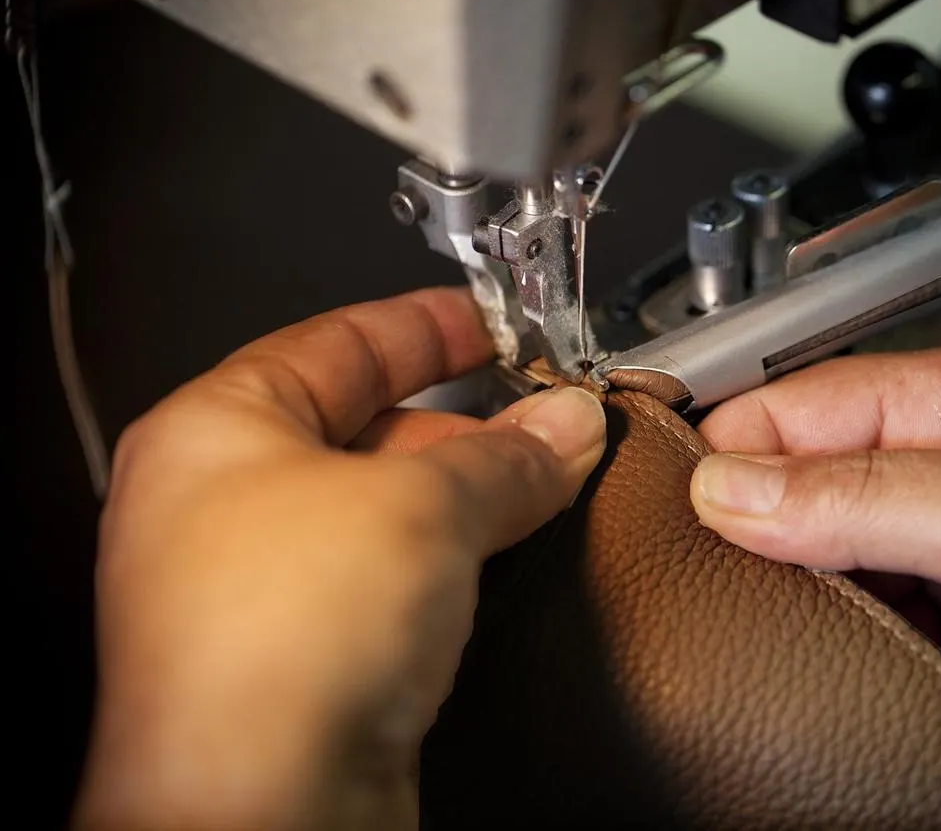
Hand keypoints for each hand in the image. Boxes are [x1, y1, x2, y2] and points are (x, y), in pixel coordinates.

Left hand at [74, 289, 605, 830]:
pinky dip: (449, 563)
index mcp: (215, 431)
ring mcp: (261, 586)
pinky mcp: (302, 657)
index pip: (336, 341)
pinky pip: (388, 581)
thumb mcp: (422, 506)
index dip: (424, 324)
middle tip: (549, 414)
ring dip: (466, 496)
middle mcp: (223, 505)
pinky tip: (501, 561)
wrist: (260, 812)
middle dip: (467, 420)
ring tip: (546, 482)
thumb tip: (564, 426)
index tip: (488, 321)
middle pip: (365, 427)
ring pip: (382, 511)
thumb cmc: (276, 649)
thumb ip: (508, 457)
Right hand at [691, 344, 940, 822]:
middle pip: (803, 491)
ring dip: (788, 600)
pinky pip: (871, 645)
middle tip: (690, 576)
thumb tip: (728, 489)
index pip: (797, 408)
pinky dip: (836, 660)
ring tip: (735, 630)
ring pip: (828, 573)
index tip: (670, 505)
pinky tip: (810, 675)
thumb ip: (859, 499)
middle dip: (746, 530)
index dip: (726, 449)